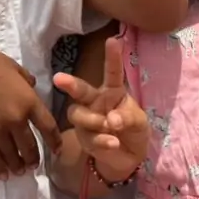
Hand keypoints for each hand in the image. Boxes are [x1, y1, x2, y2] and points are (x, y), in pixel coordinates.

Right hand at [0, 43, 61, 179]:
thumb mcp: (17, 69)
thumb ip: (28, 82)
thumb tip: (32, 88)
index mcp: (29, 102)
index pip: (48, 127)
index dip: (54, 142)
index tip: (56, 151)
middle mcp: (16, 119)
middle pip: (30, 146)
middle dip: (34, 158)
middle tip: (34, 164)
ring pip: (11, 155)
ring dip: (18, 165)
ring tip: (20, 171)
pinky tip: (3, 174)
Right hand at [53, 37, 147, 180]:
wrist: (129, 158)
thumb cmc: (134, 131)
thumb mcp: (139, 122)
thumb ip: (128, 118)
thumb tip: (111, 120)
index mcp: (112, 91)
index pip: (112, 72)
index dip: (112, 57)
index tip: (113, 40)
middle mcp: (95, 102)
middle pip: (81, 90)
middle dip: (70, 84)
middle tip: (59, 79)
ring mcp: (87, 120)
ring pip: (78, 114)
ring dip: (92, 120)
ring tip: (108, 126)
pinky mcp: (84, 139)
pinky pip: (87, 137)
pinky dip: (101, 140)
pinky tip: (112, 143)